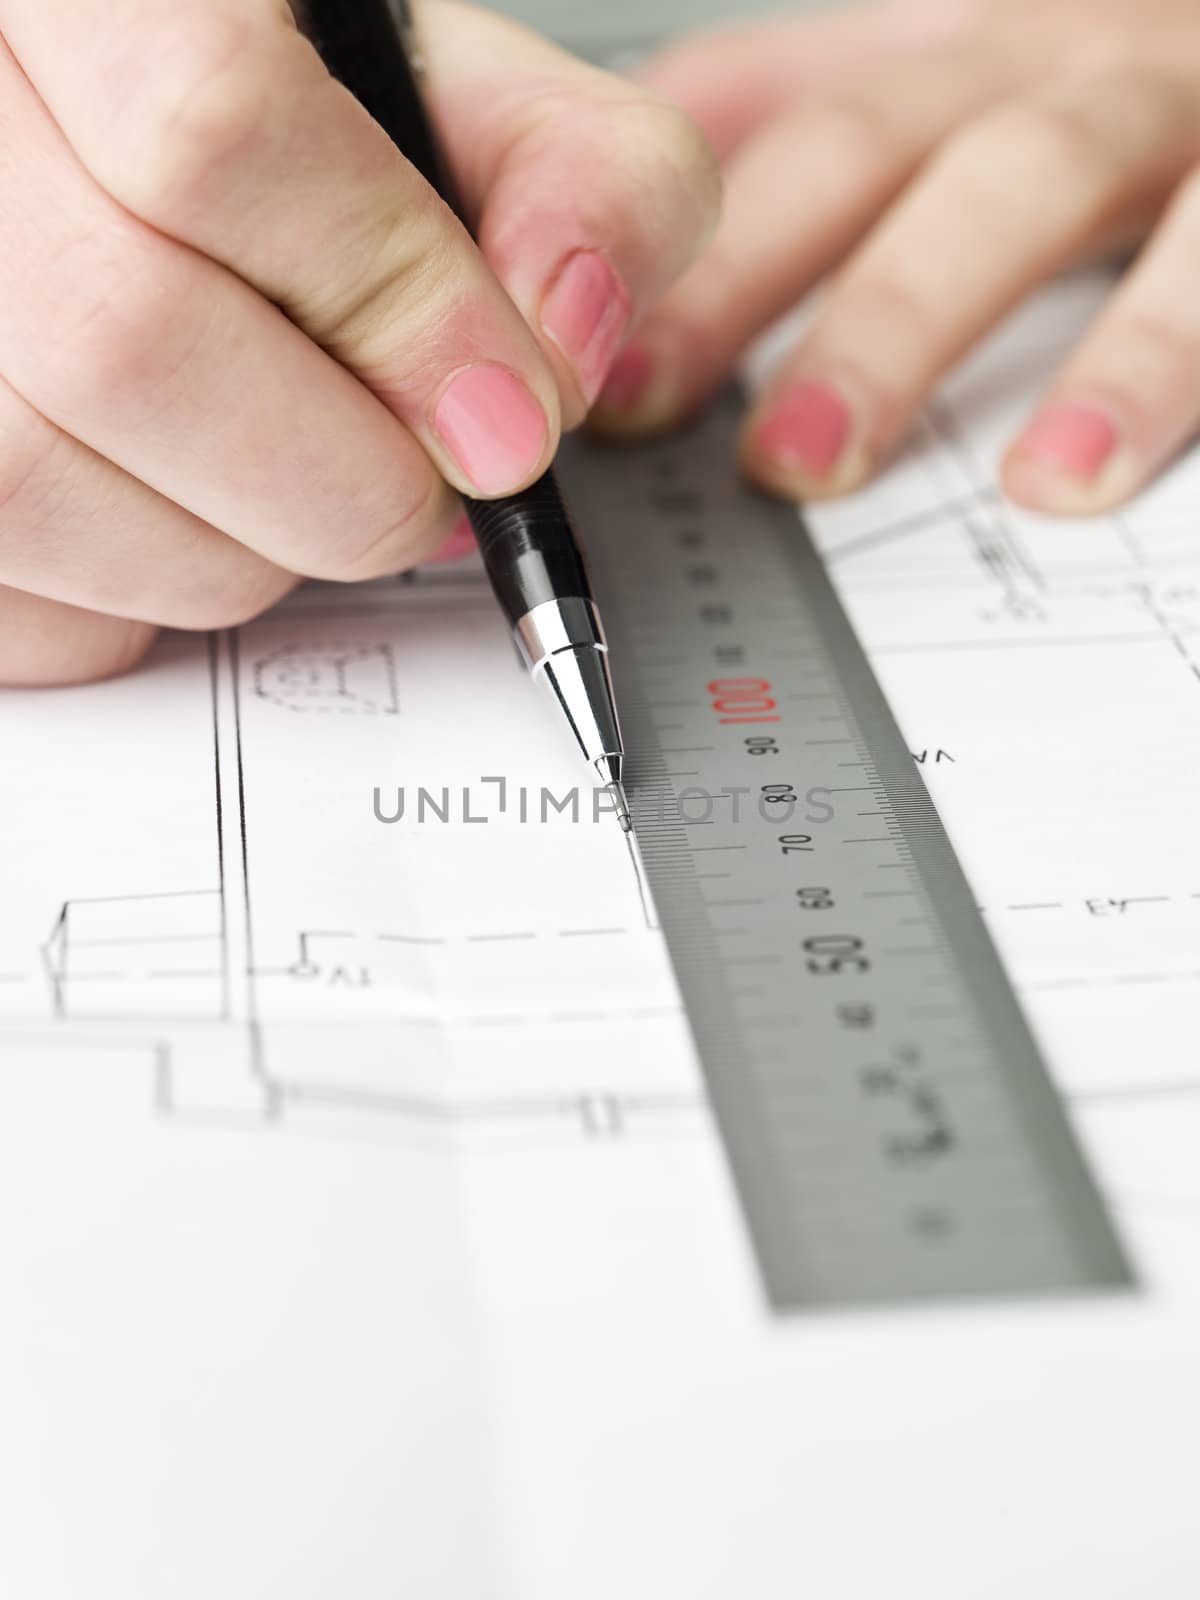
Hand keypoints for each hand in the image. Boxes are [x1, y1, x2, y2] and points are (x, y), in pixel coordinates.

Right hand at [0, 0, 716, 683]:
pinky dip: (144, 605)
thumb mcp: (462, 102)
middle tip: (422, 485)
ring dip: (247, 553)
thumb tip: (562, 340)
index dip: (398, 311)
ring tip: (301, 490)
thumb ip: (585, 178)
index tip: (506, 419)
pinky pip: (25, 609)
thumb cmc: (295, 134)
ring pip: (45, 492)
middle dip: (343, 477)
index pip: (214, 133)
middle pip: (125, 342)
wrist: (127, 164)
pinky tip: (193, 516)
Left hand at [592, 0, 1199, 516]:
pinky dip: (1141, 367)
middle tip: (638, 403)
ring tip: (808, 459)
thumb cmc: (1131, 92)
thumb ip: (811, 129)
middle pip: (855, 145)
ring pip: (1012, 187)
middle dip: (732, 278)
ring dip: (895, 325)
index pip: (764, 114)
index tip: (553, 334)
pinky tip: (1069, 467)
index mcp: (945, 60)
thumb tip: (655, 211)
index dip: (647, 221)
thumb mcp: (963, 91)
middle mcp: (1033, 64)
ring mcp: (1156, 108)